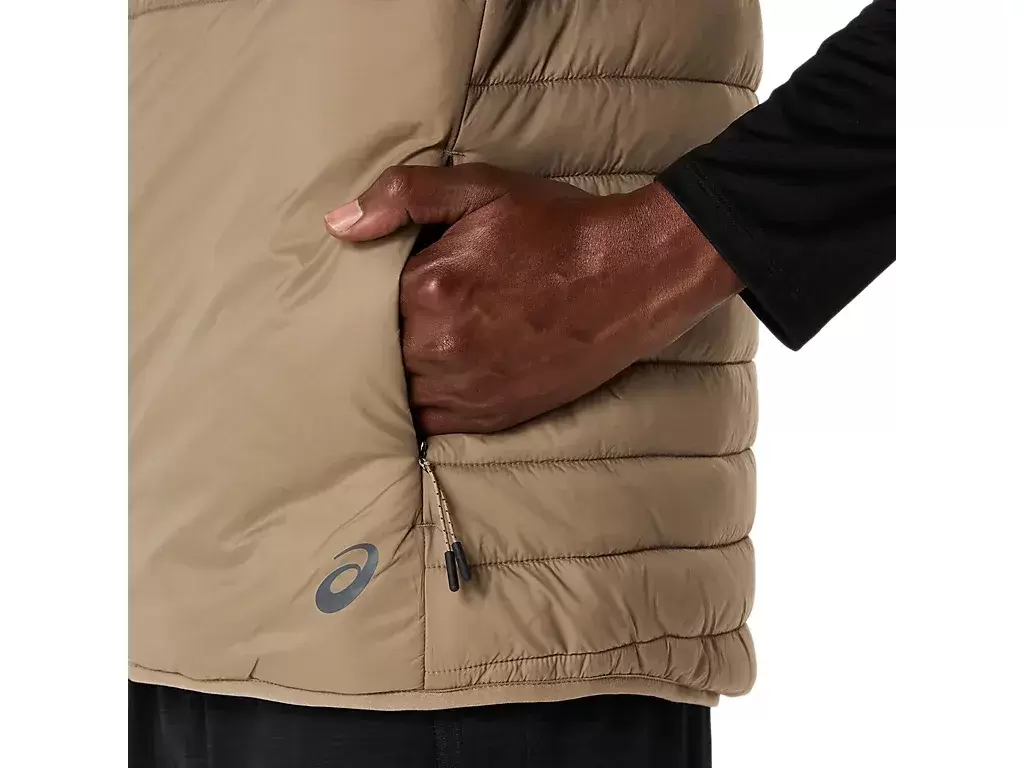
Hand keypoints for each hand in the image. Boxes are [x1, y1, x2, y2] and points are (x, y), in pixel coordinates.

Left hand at [325, 164, 741, 435]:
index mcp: (431, 288)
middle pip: (376, 351)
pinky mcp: (492, 416)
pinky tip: (427, 383)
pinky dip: (421, 405)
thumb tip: (337, 225)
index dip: (363, 294)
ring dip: (395, 373)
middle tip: (387, 317)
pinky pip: (430, 423)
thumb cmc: (558, 229)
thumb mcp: (482, 187)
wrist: (633, 277)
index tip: (370, 286)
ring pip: (398, 392)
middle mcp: (442, 348)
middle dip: (377, 334)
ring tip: (405, 349)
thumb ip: (404, 197)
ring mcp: (468, 389)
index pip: (360, 302)